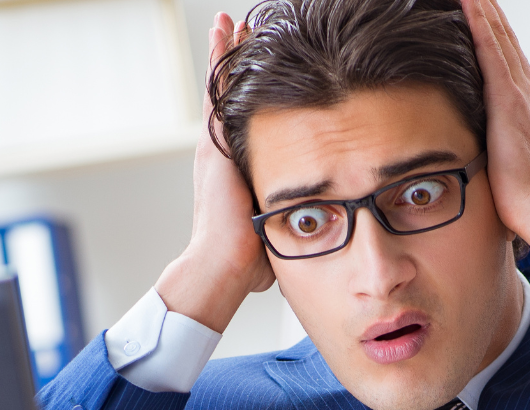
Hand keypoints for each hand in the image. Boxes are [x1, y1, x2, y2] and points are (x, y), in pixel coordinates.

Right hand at [155, 12, 275, 333]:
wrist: (223, 265)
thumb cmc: (248, 261)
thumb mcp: (275, 228)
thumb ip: (291, 218)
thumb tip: (315, 225)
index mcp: (234, 170)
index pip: (243, 121)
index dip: (250, 94)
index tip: (260, 69)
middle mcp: (220, 152)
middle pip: (229, 95)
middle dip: (235, 62)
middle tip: (241, 29)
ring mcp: (215, 145)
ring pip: (222, 86)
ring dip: (227, 53)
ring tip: (229, 22)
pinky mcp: (214, 143)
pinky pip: (218, 90)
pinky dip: (220, 60)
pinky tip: (223, 32)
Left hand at [461, 0, 529, 269]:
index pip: (514, 66)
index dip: (503, 39)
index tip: (490, 17)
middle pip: (507, 44)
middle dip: (492, 16)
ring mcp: (520, 94)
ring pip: (498, 40)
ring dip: (484, 11)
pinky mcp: (507, 99)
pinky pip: (489, 51)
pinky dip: (479, 24)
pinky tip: (468, 2)